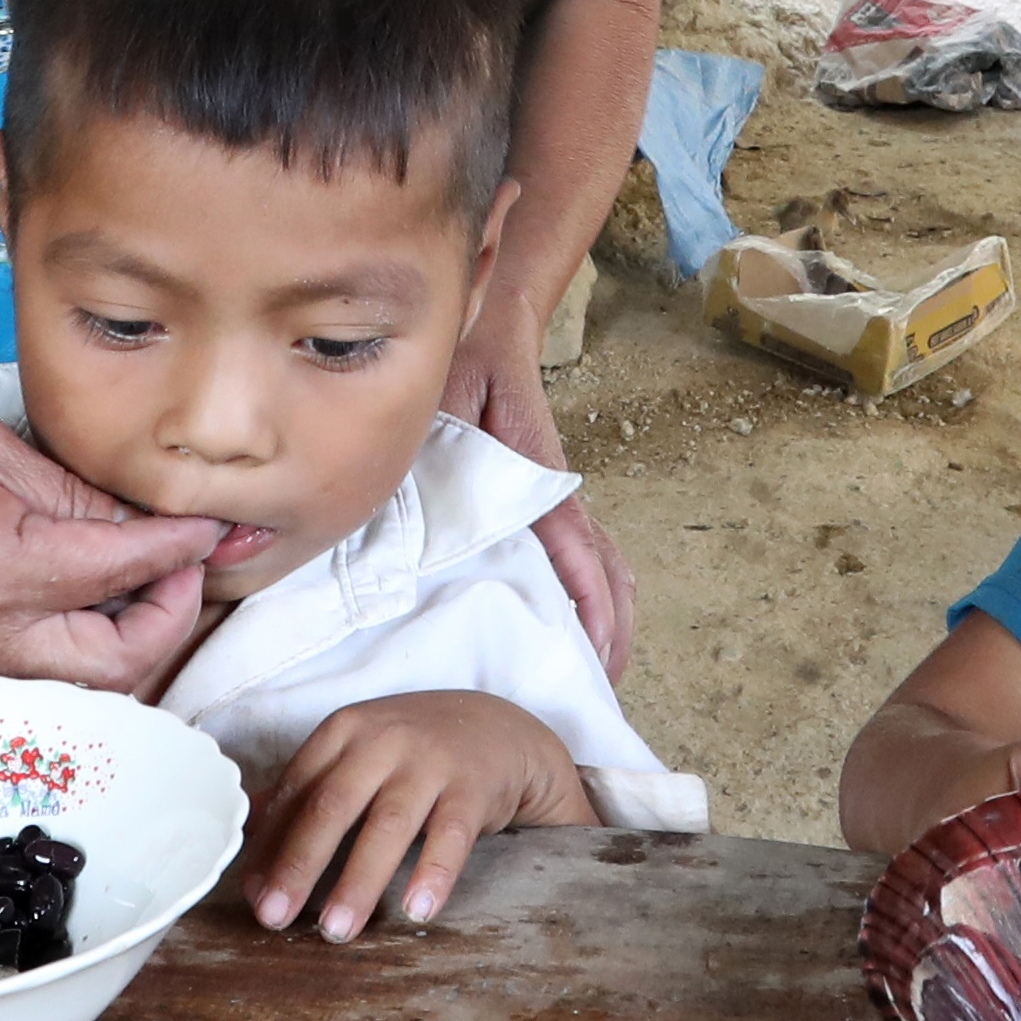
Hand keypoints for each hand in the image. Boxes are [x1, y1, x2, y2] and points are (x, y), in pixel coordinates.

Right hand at [0, 380, 226, 692]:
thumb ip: (82, 496)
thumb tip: (159, 520)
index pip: (123, 572)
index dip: (185, 547)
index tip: (219, 524)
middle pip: (118, 665)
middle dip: (171, 616)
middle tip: (187, 558)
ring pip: (87, 683)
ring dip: (135, 639)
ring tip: (151, 575)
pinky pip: (47, 673)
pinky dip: (90, 644)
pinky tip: (101, 595)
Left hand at [239, 694, 594, 940]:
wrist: (499, 728)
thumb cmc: (412, 751)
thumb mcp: (356, 753)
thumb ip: (305, 790)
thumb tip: (244, 840)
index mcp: (343, 732)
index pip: (296, 791)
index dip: (271, 845)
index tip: (253, 895)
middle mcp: (382, 741)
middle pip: (333, 806)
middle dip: (300, 865)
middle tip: (274, 917)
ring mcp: (430, 761)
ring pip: (388, 825)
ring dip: (359, 881)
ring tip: (336, 930)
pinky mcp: (474, 786)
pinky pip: (452, 834)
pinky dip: (434, 872)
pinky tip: (417, 910)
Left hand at [445, 311, 634, 680]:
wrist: (497, 334)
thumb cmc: (467, 374)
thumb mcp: (443, 412)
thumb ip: (432, 462)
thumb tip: (406, 526)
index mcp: (537, 482)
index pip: (576, 550)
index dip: (589, 602)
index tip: (595, 650)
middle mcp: (560, 497)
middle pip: (608, 571)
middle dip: (612, 630)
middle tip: (600, 686)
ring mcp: (564, 501)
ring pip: (610, 566)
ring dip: (614, 618)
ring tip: (602, 671)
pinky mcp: (557, 502)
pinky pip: (595, 555)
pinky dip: (605, 595)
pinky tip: (595, 628)